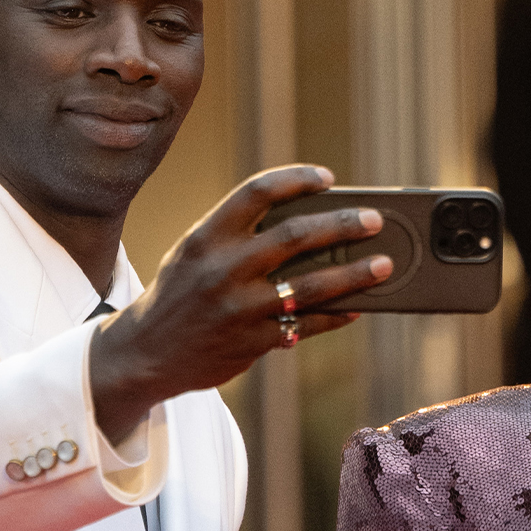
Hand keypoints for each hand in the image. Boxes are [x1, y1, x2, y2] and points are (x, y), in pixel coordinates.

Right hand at [88, 165, 392, 441]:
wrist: (145, 353)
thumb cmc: (180, 294)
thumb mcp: (194, 253)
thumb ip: (238, 235)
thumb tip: (307, 224)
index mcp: (207, 236)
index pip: (258, 191)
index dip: (297, 179)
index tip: (327, 177)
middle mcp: (224, 268)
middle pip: (297, 235)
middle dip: (344, 224)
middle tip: (374, 220)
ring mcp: (241, 308)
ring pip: (313, 285)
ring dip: (356, 274)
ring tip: (385, 265)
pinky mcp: (253, 341)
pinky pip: (307, 324)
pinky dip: (337, 314)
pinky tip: (358, 306)